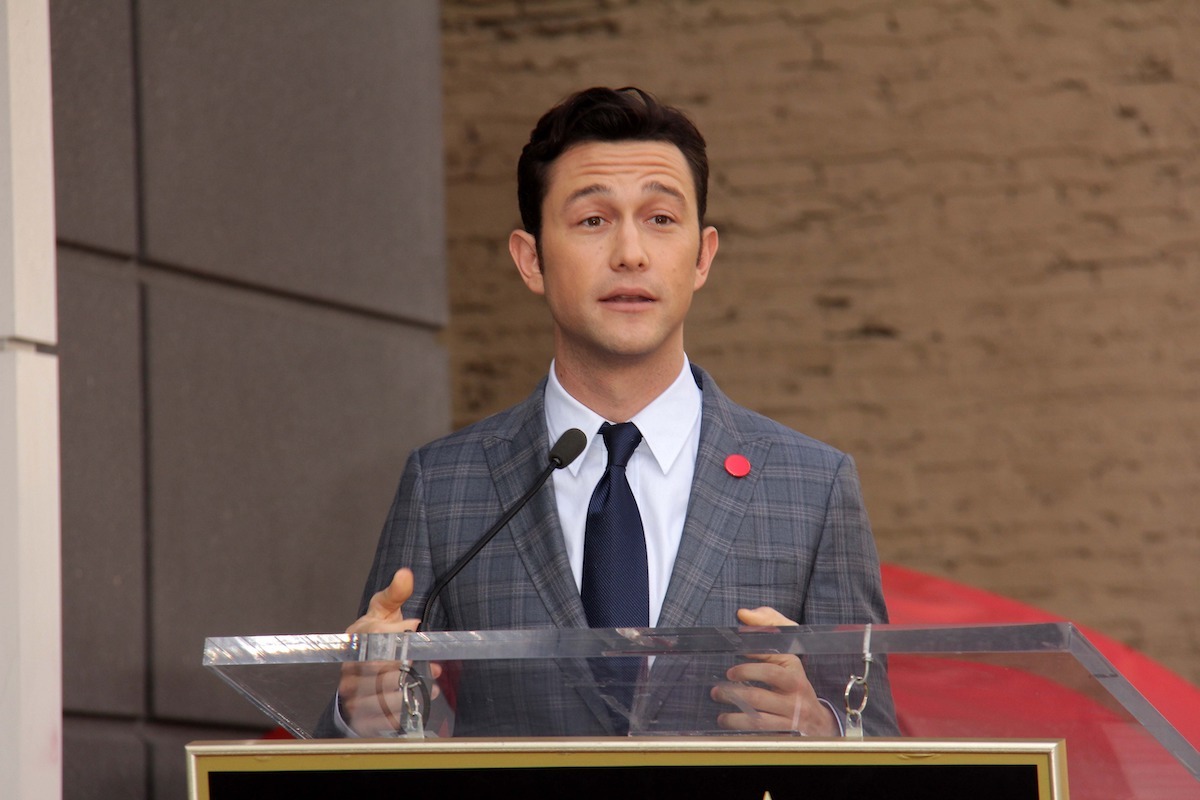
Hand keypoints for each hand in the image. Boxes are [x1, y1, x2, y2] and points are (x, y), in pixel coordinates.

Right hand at [338, 568, 438, 735]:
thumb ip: (395, 594)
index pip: (376, 639)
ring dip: (410, 692)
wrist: (359, 669)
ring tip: (426, 683)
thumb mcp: (384, 611)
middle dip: (409, 670)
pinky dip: (403, 712)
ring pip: (383, 698)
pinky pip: (382, 719)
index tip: (415, 630)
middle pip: (382, 672)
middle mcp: (349, 668)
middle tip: (429, 667)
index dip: (398, 637)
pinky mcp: (359, 716)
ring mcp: (351, 694)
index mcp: (356, 639)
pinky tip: (416, 701)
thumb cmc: (375, 637)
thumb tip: (405, 574)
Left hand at [710, 606, 837, 736]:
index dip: (750, 662)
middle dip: (736, 688)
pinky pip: (761, 733)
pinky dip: (740, 727)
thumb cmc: (792, 681)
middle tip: (717, 689)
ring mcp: (792, 715)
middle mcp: (796, 692)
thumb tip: (743, 614)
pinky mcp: (787, 734)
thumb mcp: (785, 653)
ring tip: (719, 705)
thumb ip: (768, 626)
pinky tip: (726, 721)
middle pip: (763, 689)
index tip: (733, 662)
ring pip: (759, 717)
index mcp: (793, 668)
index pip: (773, 661)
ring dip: (733, 713)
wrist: (818, 721)